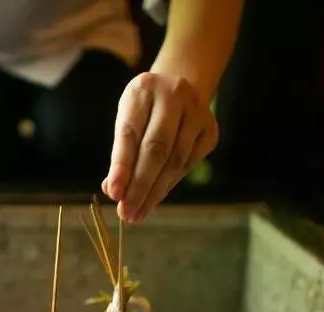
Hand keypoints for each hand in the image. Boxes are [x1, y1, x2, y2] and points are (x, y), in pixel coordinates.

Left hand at [103, 72, 218, 222]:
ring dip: (155, 192)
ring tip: (137, 213)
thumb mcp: (127, 120)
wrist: (181, 85)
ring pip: (175, 160)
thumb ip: (121, 154)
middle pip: (156, 149)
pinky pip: (188, 164)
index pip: (130, 133)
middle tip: (126, 213)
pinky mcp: (210, 129)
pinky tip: (154, 199)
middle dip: (139, 186)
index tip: (113, 194)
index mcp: (143, 89)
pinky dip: (169, 184)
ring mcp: (197, 112)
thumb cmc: (145, 109)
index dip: (121, 166)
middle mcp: (173, 95)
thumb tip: (113, 190)